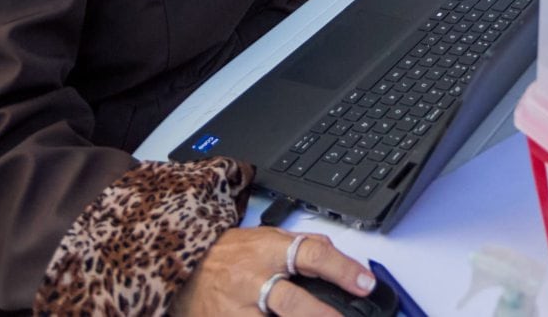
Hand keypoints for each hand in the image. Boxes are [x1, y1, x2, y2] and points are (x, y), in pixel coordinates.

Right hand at [173, 228, 372, 316]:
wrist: (181, 270)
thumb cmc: (228, 255)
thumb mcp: (264, 238)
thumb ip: (300, 245)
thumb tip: (337, 254)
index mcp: (268, 249)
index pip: (313, 254)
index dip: (343, 270)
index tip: (365, 283)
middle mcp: (254, 279)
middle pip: (294, 301)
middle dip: (323, 315)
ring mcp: (238, 307)